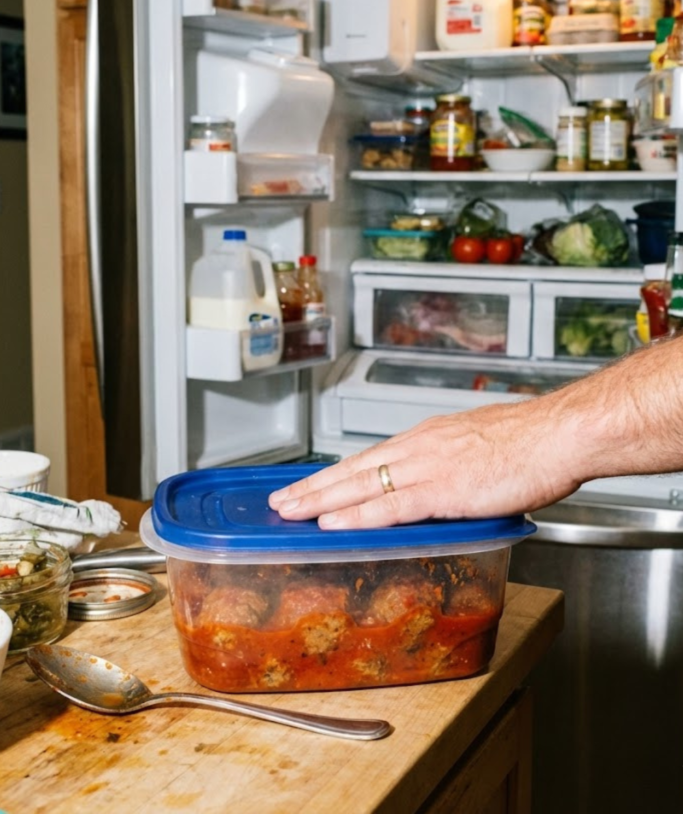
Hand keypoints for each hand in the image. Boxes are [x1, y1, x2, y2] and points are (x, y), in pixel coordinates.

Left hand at [269, 392, 582, 529]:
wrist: (557, 435)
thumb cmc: (532, 442)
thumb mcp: (483, 448)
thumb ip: (458, 468)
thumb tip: (450, 487)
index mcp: (429, 438)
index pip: (371, 457)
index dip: (337, 473)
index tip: (313, 484)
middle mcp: (420, 448)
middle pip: (354, 469)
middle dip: (314, 485)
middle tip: (281, 498)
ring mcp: (428, 468)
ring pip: (360, 485)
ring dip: (320, 499)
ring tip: (289, 510)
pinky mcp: (442, 490)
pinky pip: (389, 506)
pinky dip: (356, 515)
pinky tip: (332, 522)